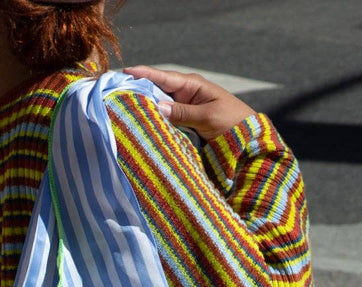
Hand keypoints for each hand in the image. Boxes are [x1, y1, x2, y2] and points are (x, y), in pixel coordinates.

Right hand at [125, 65, 256, 140]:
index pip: (162, 77)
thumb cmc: (232, 122)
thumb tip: (157, 107)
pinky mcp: (183, 122)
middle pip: (156, 89)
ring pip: (158, 104)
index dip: (142, 74)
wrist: (247, 139)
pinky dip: (152, 120)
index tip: (123, 72)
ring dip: (143, 106)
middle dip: (137, 89)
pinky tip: (139, 122)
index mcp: (191, 85)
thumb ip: (183, 113)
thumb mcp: (207, 116)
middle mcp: (184, 93)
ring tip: (120, 107)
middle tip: (114, 92)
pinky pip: (164, 118)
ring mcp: (183, 107)